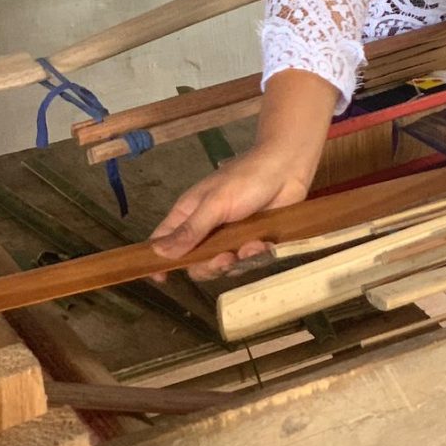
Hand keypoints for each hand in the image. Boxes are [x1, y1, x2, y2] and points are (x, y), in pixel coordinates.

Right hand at [149, 144, 309, 280]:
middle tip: (225, 259)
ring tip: (252, 246)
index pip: (165, 240)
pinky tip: (264, 243)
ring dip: (237, 261)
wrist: (288, 167)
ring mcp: (230, 236)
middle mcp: (207, 228)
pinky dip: (255, 255)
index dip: (160, 259)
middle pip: (196, 262)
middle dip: (210, 266)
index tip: (161, 278)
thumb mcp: (215, 203)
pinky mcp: (253, 240)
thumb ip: (191, 229)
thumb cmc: (247, 179)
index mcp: (190, 213)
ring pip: (223, 265)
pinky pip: (247, 261)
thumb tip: (158, 253)